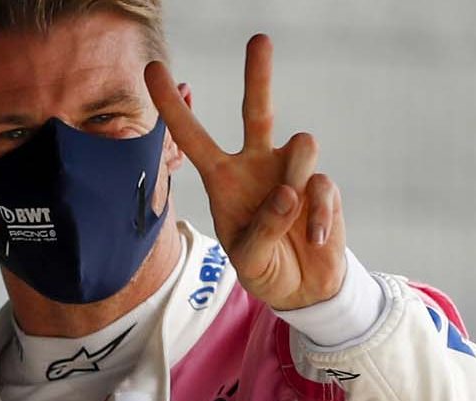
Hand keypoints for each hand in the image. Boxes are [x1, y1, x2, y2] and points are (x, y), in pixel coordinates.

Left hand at [145, 34, 346, 311]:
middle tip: (259, 38)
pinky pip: (322, 185)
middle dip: (259, 75)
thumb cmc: (265, 267)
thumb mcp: (250, 258)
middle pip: (258, 111)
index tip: (153, 68)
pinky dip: (320, 216)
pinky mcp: (321, 186)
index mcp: (223, 180)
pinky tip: (314, 238)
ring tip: (292, 211)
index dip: (172, 107)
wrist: (304, 287)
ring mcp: (290, 171)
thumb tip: (289, 192)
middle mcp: (256, 165)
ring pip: (301, 144)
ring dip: (297, 176)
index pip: (193, 139)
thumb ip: (263, 228)